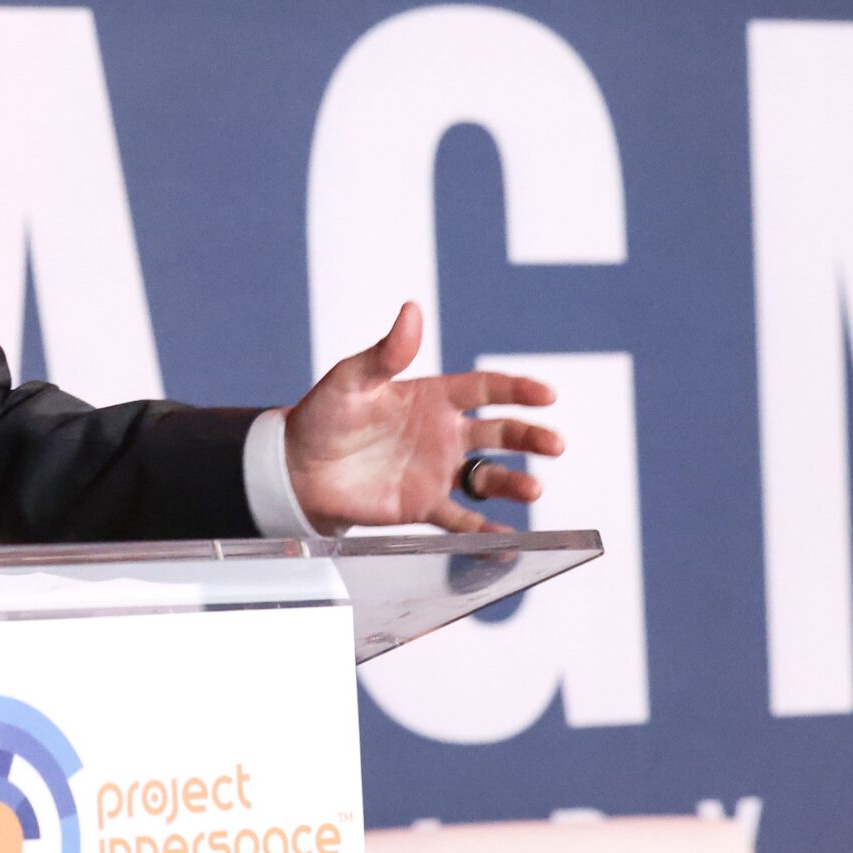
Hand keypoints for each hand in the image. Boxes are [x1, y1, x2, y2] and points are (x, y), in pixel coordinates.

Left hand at [283, 303, 559, 533]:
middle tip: (555, 443)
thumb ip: (386, 353)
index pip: (485, 389)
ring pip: (488, 477)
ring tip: (533, 488)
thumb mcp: (352, 379)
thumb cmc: (326, 415)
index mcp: (433, 396)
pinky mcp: (424, 505)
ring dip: (514, 483)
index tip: (545, 395)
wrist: (298, 467)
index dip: (516, 390)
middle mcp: (444, 433)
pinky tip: (510, 542)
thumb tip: (411, 310)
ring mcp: (437, 471)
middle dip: (529, 436)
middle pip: (499, 433)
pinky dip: (486, 533)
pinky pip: (462, 520)